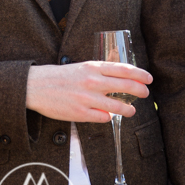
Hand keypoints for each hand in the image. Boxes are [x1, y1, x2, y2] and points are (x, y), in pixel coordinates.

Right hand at [25, 61, 151, 121]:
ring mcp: (87, 98)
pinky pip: (103, 118)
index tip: (148, 78)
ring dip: (128, 109)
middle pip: (125, 86)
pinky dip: (107, 117)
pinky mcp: (80, 113)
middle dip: (139, 91)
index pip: (123, 69)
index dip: (139, 74)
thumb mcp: (81, 67)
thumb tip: (120, 77)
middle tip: (145, 94)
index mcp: (93, 67)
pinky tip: (108, 116)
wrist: (36, 86)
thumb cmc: (60, 77)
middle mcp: (92, 81)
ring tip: (131, 111)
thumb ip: (100, 71)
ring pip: (117, 106)